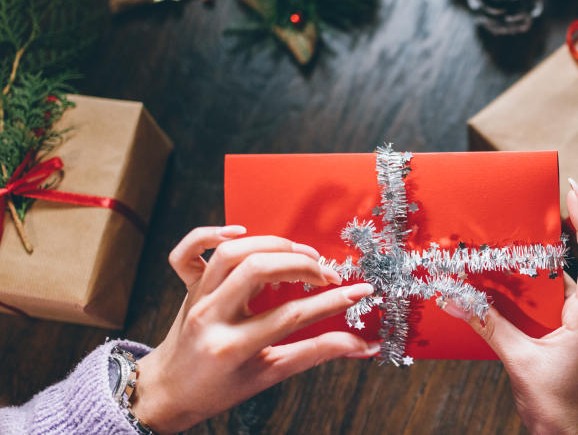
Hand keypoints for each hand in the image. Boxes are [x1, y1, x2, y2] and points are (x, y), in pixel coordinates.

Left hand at [131, 227, 379, 432]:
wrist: (169, 391)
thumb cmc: (219, 388)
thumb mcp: (270, 374)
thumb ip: (315, 353)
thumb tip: (361, 345)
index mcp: (233, 346)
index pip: (291, 315)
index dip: (332, 302)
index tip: (359, 292)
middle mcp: (212, 316)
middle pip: (258, 270)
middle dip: (302, 265)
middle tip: (328, 274)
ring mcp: (197, 298)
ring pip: (230, 254)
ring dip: (271, 245)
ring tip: (300, 254)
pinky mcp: (188, 287)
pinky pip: (187, 253)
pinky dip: (210, 234)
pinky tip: (240, 232)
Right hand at [442, 179, 577, 433]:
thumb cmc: (557, 408)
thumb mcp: (519, 361)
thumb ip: (489, 326)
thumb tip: (456, 296)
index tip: (574, 192)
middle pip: (574, 267)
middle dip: (550, 241)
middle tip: (525, 216)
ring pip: (556, 288)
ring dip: (532, 272)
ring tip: (503, 251)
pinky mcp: (565, 343)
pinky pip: (547, 309)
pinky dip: (526, 298)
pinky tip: (501, 293)